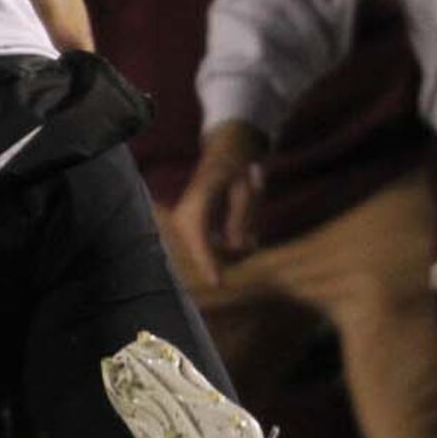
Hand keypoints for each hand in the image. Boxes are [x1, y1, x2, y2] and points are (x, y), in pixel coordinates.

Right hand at [171, 122, 268, 290]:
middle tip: (253, 240)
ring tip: (247, 229)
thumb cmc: (238, 168)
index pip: (199, 238)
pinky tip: (237, 235)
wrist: (223, 153)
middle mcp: (184, 214)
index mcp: (198, 200)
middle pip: (202, 250)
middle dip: (229, 254)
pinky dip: (225, 248)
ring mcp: (183, 223)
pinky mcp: (187, 229)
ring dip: (230, 250)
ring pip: (206, 252)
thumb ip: (241, 218)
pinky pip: (207, 249)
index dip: (208, 262)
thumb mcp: (246, 189)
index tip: (217, 283)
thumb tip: (237, 247)